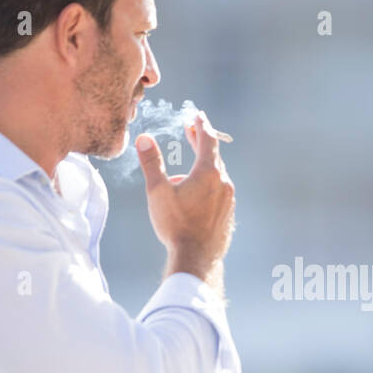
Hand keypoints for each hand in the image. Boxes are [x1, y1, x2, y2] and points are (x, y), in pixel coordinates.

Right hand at [136, 110, 234, 283]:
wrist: (196, 258)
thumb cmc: (175, 225)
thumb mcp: (158, 191)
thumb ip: (152, 163)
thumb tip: (144, 138)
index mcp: (208, 173)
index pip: (208, 140)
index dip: (201, 125)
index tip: (197, 115)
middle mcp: (223, 183)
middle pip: (213, 156)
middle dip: (201, 142)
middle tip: (191, 131)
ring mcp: (228, 200)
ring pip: (216, 176)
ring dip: (202, 168)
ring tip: (184, 173)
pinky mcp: (228, 214)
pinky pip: (219, 192)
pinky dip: (208, 185)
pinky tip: (196, 195)